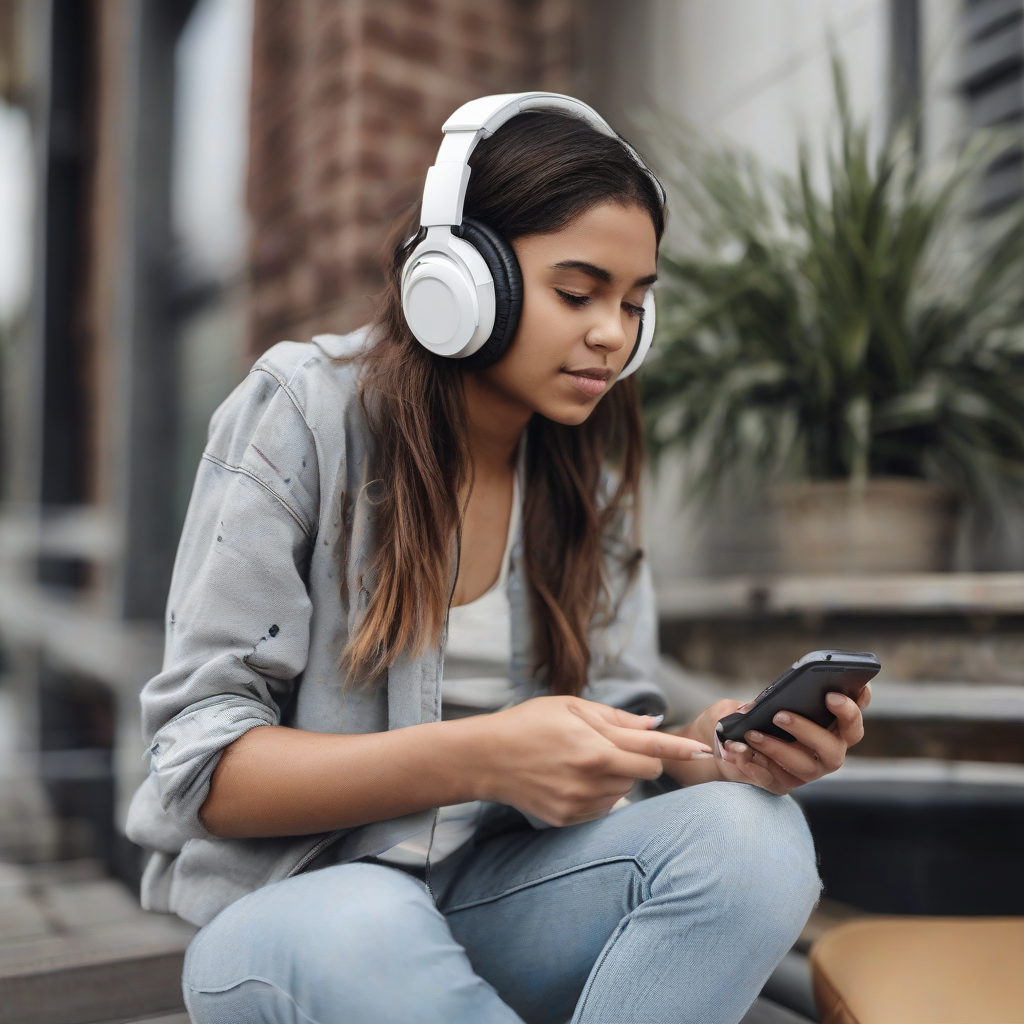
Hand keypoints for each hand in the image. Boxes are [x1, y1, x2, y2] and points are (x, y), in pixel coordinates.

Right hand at [471, 695, 712, 825]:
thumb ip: (616, 719)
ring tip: (581, 760)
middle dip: (637, 760)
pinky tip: (572, 778)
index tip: (706, 751)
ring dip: (616, 777)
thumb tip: (654, 725)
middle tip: (608, 745)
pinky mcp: (569, 819)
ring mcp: (580, 803)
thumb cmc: (527, 723)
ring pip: (623, 791)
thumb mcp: (571, 707)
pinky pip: (603, 807)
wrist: (486, 758)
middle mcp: (591, 779)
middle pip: (642, 774)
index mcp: (595, 747)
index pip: (651, 752)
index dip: (681, 750)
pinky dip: (599, 793)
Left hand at [670, 686, 870, 795]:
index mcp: (828, 726)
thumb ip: (761, 702)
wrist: (719, 742)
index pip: (851, 719)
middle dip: (810, 730)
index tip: (833, 693)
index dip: (853, 707)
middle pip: (835, 748)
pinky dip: (755, 766)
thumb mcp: (751, 702)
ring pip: (804, 766)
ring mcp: (806, 771)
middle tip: (781, 714)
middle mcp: (824, 751)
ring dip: (777, 748)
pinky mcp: (783, 785)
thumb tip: (757, 708)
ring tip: (751, 734)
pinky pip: (773, 780)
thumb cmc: (745, 716)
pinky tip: (738, 752)